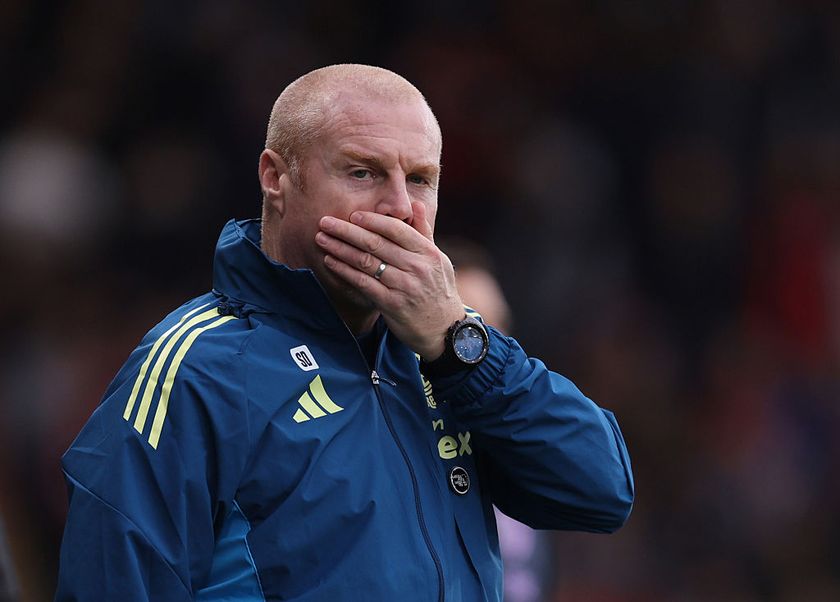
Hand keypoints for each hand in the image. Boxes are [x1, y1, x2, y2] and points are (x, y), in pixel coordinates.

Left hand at [315, 202, 463, 359]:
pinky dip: (344, 271)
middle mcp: (417, 267)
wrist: (446, 331)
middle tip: (325, 222)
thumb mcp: (438, 260)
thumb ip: (424, 232)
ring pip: (366, 262)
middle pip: (376, 243)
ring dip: (340, 249)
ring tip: (322, 239)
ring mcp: (404, 286)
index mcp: (428, 253)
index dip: (372, 220)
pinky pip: (363, 283)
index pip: (396, 230)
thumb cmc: (439, 291)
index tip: (352, 215)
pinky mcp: (392, 305)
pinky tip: (330, 262)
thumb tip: (414, 204)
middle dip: (347, 231)